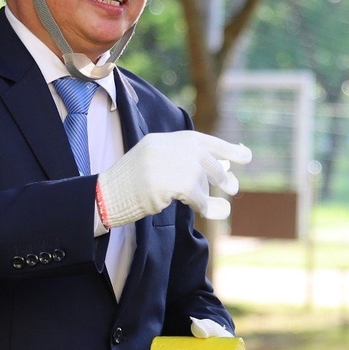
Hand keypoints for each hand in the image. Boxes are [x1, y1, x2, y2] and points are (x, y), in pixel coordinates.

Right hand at [98, 132, 251, 226]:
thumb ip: (187, 167)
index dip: (225, 148)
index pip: (199, 140)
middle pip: (202, 157)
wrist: (103, 198)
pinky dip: (202, 203)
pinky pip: (193, 192)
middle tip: (233, 188)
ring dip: (208, 193)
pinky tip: (201, 209)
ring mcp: (159, 162)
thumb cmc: (132, 188)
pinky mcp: (160, 181)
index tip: (245, 155)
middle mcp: (162, 146)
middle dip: (221, 173)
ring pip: (198, 176)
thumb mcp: (160, 170)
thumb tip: (226, 171)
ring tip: (211, 206)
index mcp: (162, 140)